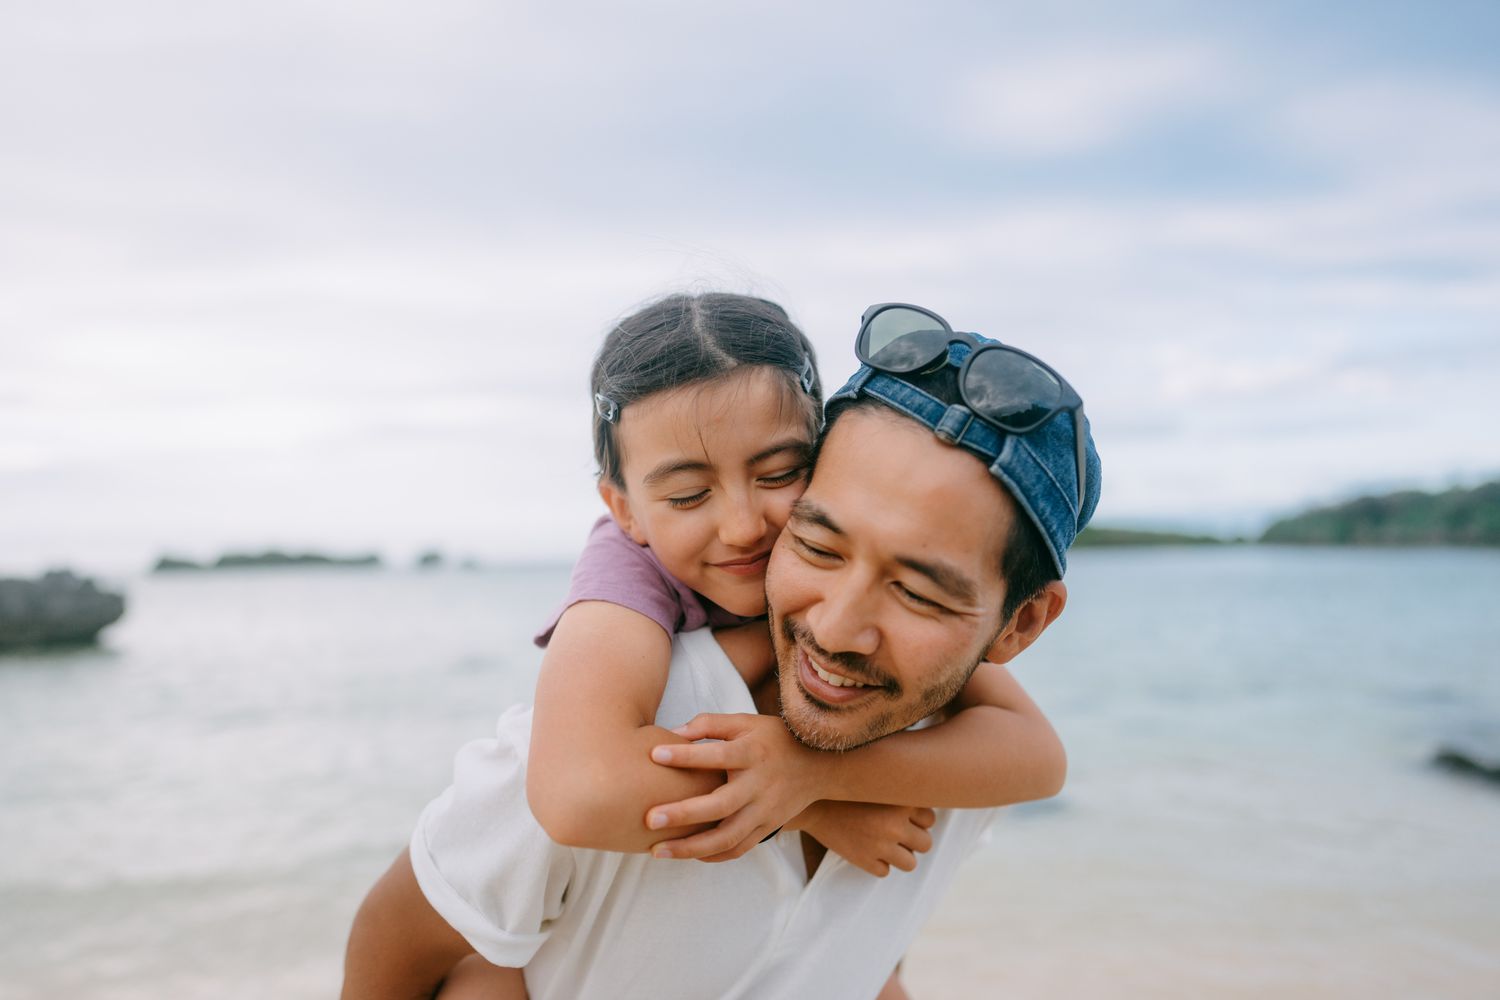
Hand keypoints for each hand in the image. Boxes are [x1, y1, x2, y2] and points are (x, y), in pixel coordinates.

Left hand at [645, 713, 821, 861]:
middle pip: (720, 806)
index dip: (686, 756)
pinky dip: (712, 856)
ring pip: (727, 838)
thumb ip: (710, 724)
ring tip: (657, 850)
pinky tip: (687, 854)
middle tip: (649, 819)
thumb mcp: (746, 722)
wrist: (819, 765)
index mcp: (752, 753)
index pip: (717, 755)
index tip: (654, 755)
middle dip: (683, 814)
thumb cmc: (773, 738)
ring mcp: (765, 811)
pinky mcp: (767, 828)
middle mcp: (759, 785)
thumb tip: (672, 734)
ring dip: (690, 848)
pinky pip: (738, 849)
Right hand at [795, 801, 935, 876]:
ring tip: (884, 845)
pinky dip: (877, 864)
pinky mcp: (864, 861)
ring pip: (909, 863)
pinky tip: (865, 849)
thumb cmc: (847, 792)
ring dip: (900, 856)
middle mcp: (894, 824)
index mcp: (900, 802)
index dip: (918, 819)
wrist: (812, 803)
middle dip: (913, 840)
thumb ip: (901, 795)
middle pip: (925, 844)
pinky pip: (884, 871)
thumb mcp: (877, 786)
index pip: (930, 819)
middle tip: (896, 832)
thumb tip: (929, 808)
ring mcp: (880, 845)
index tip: (903, 815)